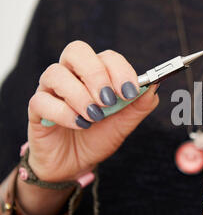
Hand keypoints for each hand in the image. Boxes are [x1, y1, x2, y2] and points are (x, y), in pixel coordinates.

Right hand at [27, 40, 158, 181]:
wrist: (76, 163)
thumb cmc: (99, 137)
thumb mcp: (124, 124)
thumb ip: (139, 105)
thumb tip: (153, 86)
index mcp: (96, 74)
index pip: (107, 57)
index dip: (120, 70)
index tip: (130, 91)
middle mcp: (71, 75)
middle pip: (76, 51)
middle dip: (96, 74)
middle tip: (109, 100)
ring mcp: (51, 90)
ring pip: (55, 73)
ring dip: (80, 95)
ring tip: (95, 117)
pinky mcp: (36, 109)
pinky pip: (41, 101)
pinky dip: (64, 113)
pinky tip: (80, 125)